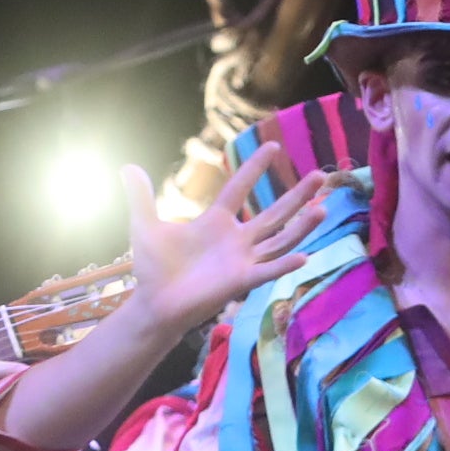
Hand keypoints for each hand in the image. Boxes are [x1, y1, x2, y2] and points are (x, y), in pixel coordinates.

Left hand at [120, 149, 331, 339]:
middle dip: (297, 196)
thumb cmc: (154, 268)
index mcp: (216, 222)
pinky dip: (284, 265)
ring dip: (302, 226)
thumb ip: (141, 196)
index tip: (273, 147)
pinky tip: (304, 256)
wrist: (154, 303)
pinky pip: (267, 271)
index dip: (255, 168)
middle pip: (274, 213)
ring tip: (322, 208)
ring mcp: (242, 260)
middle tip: (320, 176)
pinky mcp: (240, 281)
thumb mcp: (144, 226)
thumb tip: (127, 166)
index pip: (239, 188)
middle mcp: (236, 239)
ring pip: (280, 239)